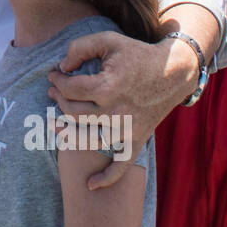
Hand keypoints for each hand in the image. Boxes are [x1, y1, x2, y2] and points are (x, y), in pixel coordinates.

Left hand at [47, 31, 198, 189]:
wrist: (173, 72)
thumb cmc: (137, 54)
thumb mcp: (108, 40)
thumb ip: (80, 48)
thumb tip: (62, 67)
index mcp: (107, 87)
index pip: (69, 88)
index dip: (57, 80)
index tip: (54, 75)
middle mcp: (115, 112)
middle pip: (73, 113)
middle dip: (59, 101)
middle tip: (54, 92)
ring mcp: (126, 129)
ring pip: (87, 139)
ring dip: (67, 135)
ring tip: (56, 125)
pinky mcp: (136, 139)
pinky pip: (121, 165)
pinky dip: (107, 178)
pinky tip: (91, 185)